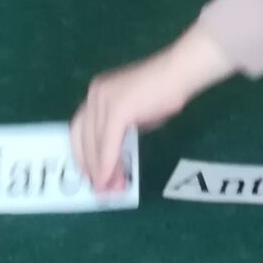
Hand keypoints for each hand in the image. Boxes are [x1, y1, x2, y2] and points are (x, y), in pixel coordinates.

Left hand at [71, 26, 236, 191]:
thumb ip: (122, 130)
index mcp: (97, 93)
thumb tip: (115, 157)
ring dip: (101, 169)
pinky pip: (108, 143)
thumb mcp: (136, 114)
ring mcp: (104, 100)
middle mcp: (94, 95)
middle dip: (89, 165)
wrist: (181, 73)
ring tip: (109, 189)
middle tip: (99, 188)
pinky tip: (112, 178)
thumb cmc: (165, 91)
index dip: (82, 153)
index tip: (89, 173)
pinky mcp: (117, 109)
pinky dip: (109, 162)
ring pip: (94, 142)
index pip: (81, 128)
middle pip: (82, 137)